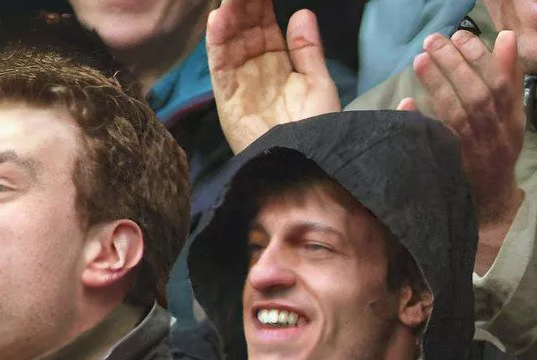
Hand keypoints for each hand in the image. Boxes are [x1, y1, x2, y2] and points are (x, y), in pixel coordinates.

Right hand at [206, 0, 341, 154]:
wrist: (306, 167)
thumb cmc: (317, 131)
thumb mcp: (319, 85)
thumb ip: (307, 50)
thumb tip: (303, 12)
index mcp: (279, 62)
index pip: (265, 22)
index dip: (261, 1)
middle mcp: (256, 67)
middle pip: (244, 24)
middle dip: (243, 1)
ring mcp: (240, 81)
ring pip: (229, 38)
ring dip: (229, 13)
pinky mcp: (228, 98)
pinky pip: (219, 65)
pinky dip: (217, 41)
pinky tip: (219, 18)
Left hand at [412, 29, 525, 270]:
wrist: (491, 201)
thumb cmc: (498, 148)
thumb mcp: (511, 113)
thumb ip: (508, 75)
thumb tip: (506, 36)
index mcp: (512, 122)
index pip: (500, 85)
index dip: (481, 59)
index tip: (461, 37)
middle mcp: (495, 137)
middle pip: (478, 97)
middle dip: (455, 66)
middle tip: (433, 41)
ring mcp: (473, 153)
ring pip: (457, 116)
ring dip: (438, 86)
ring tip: (420, 59)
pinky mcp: (452, 167)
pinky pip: (435, 143)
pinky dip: (421, 122)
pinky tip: (407, 102)